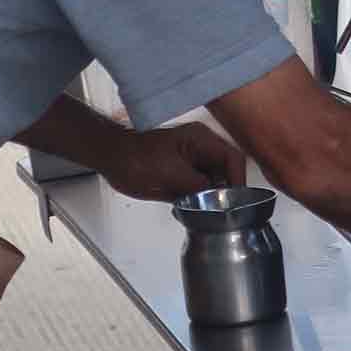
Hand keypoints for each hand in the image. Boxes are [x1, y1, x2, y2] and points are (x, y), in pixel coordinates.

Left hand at [104, 122, 246, 200]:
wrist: (112, 160)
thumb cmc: (135, 157)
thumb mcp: (171, 173)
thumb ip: (198, 185)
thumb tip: (217, 199)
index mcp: (201, 140)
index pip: (232, 158)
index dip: (238, 179)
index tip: (237, 199)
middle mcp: (200, 150)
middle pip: (226, 172)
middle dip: (226, 191)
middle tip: (222, 209)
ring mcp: (192, 164)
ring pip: (214, 184)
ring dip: (212, 198)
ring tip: (207, 211)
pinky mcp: (183, 177)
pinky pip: (199, 191)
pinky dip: (199, 202)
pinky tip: (193, 211)